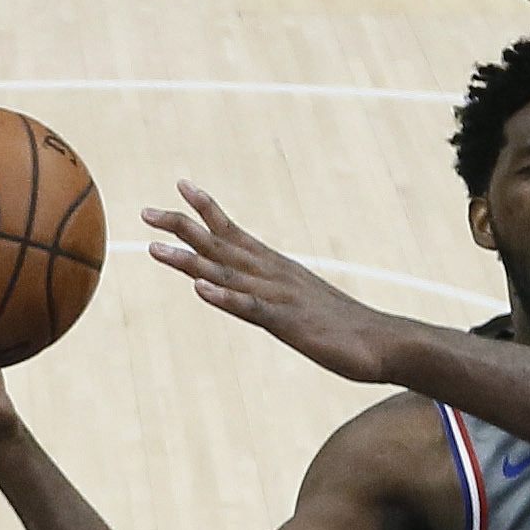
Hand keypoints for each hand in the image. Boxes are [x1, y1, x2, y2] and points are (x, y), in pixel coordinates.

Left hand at [144, 182, 403, 379]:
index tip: (180, 185)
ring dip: (189, 261)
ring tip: (154, 248)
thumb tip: (247, 289)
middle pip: (220, 245)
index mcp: (276, 268)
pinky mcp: (289, 325)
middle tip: (145, 211)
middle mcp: (273, 275)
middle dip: (182, 226)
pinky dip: (225, 299)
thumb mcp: (299, 303)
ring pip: (227, 274)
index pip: (234, 231)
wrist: (385, 344)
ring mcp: (280, 298)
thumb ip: (269, 294)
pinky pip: (251, 310)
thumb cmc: (344, 327)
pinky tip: (200, 292)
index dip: (206, 209)